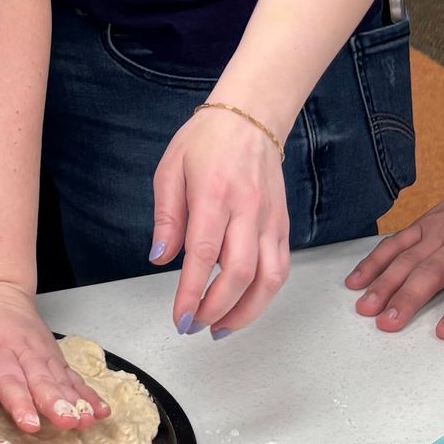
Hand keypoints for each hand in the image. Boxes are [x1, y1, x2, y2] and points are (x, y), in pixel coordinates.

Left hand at [0, 279, 108, 433]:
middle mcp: (22, 351)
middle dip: (55, 402)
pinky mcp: (55, 356)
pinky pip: (73, 375)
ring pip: (61, 378)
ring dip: (76, 400)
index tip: (30, 423)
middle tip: (68, 422)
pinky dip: (88, 392)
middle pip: (41, 379)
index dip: (19, 401)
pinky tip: (101, 409)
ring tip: (87, 419)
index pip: (7, 379)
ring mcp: (43, 353)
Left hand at [152, 103, 290, 336]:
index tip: (180, 318)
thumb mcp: (170, 169)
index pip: (204, 254)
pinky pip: (281, 268)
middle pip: (241, 273)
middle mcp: (248, 209)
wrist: (251, 116)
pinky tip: (243, 305)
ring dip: (246, 312)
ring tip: (220, 327)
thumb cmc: (206, 141)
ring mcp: (271, 218)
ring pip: (269, 278)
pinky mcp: (283, 224)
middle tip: (194, 326)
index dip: (192, 292)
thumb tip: (160, 259)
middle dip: (217, 309)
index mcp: (214, 194)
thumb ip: (166, 217)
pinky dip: (264, 295)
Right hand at [347, 176, 443, 338]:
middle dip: (407, 298)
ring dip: (384, 283)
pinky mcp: (426, 226)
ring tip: (366, 307)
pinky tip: (356, 281)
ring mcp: (440, 233)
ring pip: (407, 259)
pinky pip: (395, 244)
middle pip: (432, 273)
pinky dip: (374, 261)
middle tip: (387, 324)